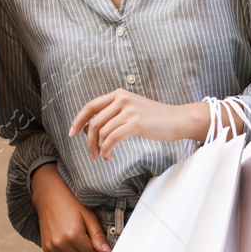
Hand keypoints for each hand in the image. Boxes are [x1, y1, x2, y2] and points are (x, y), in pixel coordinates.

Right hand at [31, 163, 111, 251]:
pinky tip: (71, 243)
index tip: (97, 242)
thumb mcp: (88, 216)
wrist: (48, 196)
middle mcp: (60, 243)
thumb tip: (107, 251)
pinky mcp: (46, 248)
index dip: (98, 251)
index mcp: (73, 235)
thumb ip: (98, 235)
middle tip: (90, 242)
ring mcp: (51, 247)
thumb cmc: (70, 203)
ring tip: (81, 242)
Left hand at [68, 90, 207, 160]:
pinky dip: (107, 149)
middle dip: (89, 141)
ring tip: (104, 157)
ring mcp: (129, 110)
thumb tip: (91, 129)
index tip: (72, 133)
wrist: (178, 119)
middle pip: (94, 122)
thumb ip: (113, 115)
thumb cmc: (155, 119)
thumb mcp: (132, 110)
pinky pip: (112, 138)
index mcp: (118, 94)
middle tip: (92, 154)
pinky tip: (109, 156)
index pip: (90, 106)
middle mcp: (121, 99)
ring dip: (100, 148)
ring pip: (102, 132)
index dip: (78, 120)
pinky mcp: (136, 122)